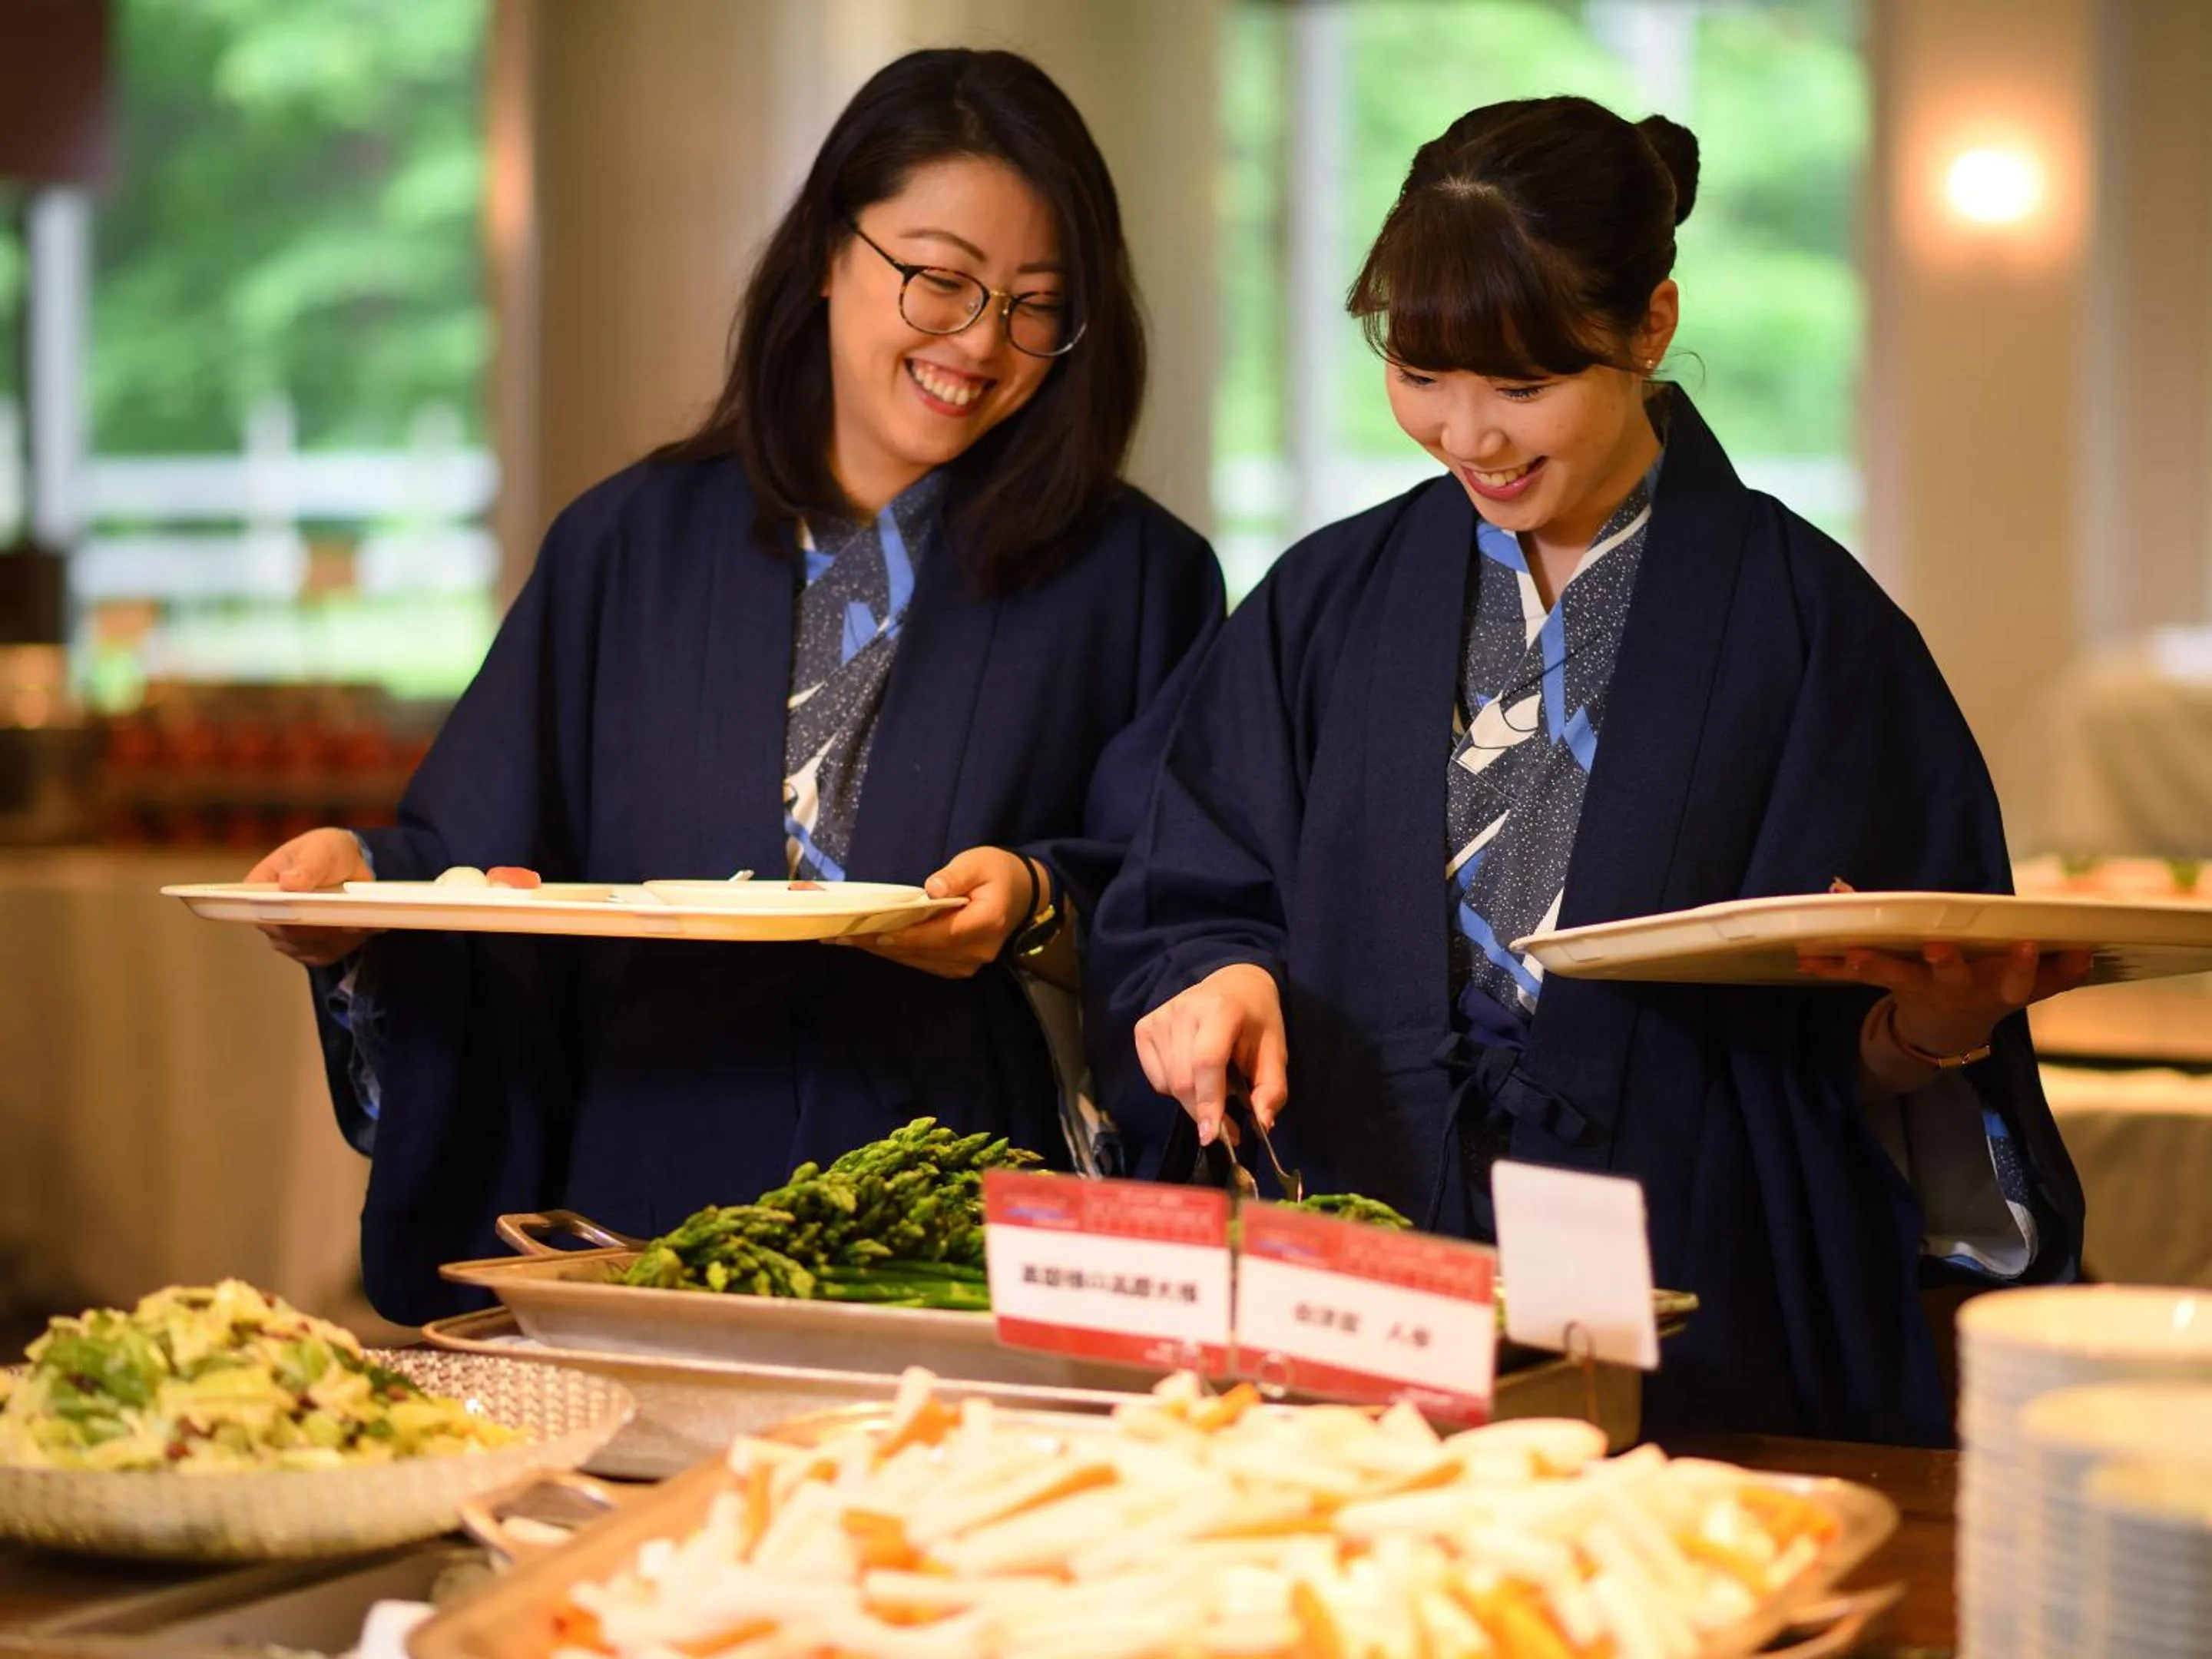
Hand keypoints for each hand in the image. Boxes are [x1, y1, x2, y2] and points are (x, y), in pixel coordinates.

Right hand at [245, 827, 379, 966]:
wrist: (344, 866)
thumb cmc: (325, 852)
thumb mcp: (320, 849)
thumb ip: (308, 866)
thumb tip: (289, 883)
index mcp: (258, 889)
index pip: (262, 910)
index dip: (285, 916)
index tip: (313, 915)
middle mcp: (268, 917)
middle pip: (290, 934)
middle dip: (322, 928)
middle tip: (350, 919)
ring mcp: (287, 937)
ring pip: (312, 947)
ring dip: (339, 936)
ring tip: (361, 919)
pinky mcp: (310, 949)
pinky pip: (328, 954)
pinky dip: (348, 943)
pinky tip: (363, 926)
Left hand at [845, 846, 1030, 979]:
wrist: (1023, 892)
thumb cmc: (998, 871)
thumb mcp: (979, 862)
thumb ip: (956, 875)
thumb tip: (932, 889)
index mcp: (986, 922)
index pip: (940, 933)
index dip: (905, 936)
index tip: (872, 933)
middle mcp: (979, 949)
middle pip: (925, 951)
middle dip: (883, 944)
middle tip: (844, 936)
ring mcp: (972, 963)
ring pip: (922, 961)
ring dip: (887, 952)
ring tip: (852, 940)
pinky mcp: (963, 967)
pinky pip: (927, 963)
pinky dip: (902, 955)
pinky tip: (877, 945)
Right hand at [1132, 963, 1287, 1146]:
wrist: (1234, 984)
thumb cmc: (1256, 1021)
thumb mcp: (1275, 1052)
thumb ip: (1272, 1090)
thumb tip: (1262, 1124)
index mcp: (1221, 1009)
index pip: (1206, 1062)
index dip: (1208, 1101)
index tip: (1213, 1135)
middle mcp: (1184, 1009)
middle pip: (1183, 1079)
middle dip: (1203, 1111)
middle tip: (1227, 1126)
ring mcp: (1159, 1017)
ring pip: (1168, 1083)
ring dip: (1192, 1100)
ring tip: (1215, 1085)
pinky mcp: (1144, 1027)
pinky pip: (1155, 1078)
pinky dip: (1174, 1088)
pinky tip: (1192, 1073)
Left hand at [1797, 940, 2093, 1056]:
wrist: (1948, 1033)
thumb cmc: (1994, 991)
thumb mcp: (2028, 984)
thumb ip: (2055, 969)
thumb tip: (2087, 949)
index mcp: (1994, 988)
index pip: (2016, 979)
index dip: (2022, 966)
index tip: (2028, 945)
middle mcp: (1955, 990)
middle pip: (1952, 977)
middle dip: (1946, 963)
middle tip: (1937, 947)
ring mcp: (1918, 990)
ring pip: (1895, 975)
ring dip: (1873, 963)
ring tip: (1852, 954)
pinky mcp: (1887, 987)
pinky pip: (1855, 973)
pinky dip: (1829, 963)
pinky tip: (1804, 957)